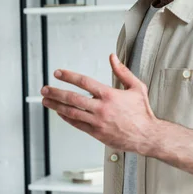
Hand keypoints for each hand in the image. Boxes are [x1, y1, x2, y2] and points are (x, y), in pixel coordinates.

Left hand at [40, 54, 158, 154]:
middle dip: (55, 92)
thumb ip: (122, 71)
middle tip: (44, 89)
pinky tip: (59, 112)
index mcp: (110, 95)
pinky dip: (66, 118)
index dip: (68, 76)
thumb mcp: (136, 87)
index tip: (58, 73)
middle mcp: (101, 108)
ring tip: (46, 100)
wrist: (148, 136)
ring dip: (56, 105)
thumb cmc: (142, 112)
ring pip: (71, 112)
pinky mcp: (96, 133)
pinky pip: (77, 124)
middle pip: (72, 98)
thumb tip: (113, 57)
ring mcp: (97, 122)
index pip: (84, 82)